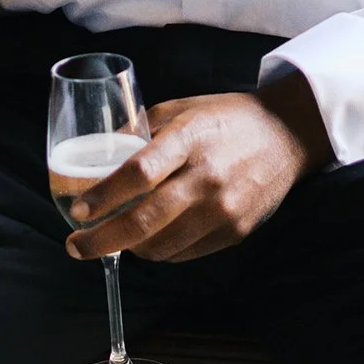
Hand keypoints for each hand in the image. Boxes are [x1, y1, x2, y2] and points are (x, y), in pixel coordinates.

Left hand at [65, 75, 332, 263]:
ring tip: (114, 239)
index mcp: (189, 138)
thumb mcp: (183, 110)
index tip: (79, 211)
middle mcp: (207, 177)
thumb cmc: (226, 120)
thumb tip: (99, 154)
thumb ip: (142, 132)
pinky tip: (150, 239)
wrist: (287, 136)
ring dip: (130, 248)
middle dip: (102, 240)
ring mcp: (223, 209)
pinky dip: (159, 250)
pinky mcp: (234, 232)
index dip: (104, 196)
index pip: (139, 172)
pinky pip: (183, 253)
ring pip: (160, 246)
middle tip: (76, 246)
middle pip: (145, 221)